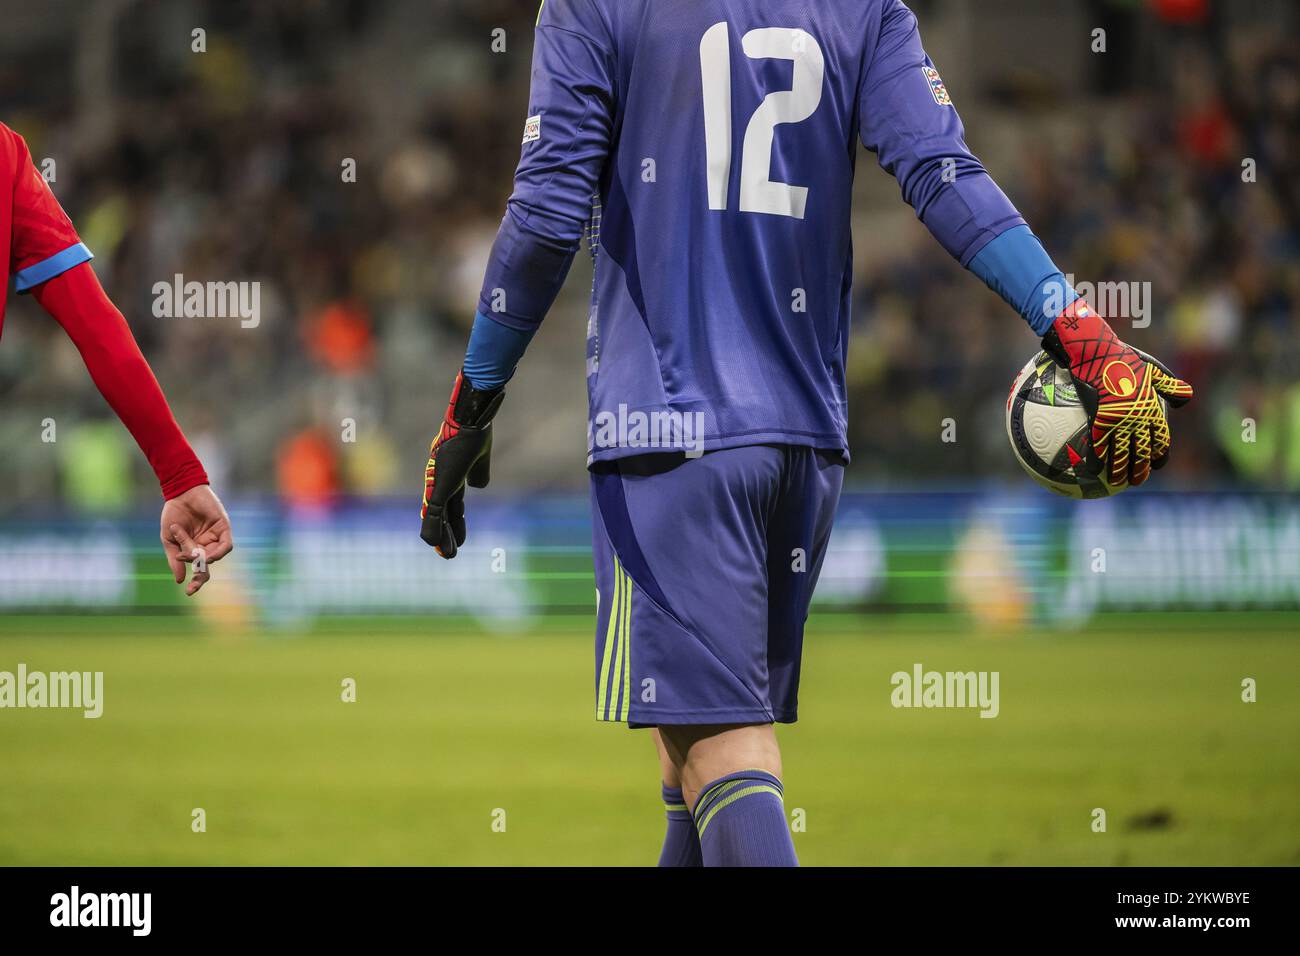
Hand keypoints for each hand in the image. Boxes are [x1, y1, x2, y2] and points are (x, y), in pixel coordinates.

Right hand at [160, 484, 233, 595]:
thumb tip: (180, 580)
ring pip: (215, 556)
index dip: (196, 581)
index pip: (199, 569)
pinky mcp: (224, 528)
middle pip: (208, 565)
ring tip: (190, 553)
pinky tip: (206, 554)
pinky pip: (227, 545)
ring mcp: (216, 537)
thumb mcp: (170, 539)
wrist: (180, 493)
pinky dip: (218, 552)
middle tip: (193, 587)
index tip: (188, 592)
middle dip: (200, 577)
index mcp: (195, 549)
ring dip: (202, 558)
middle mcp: (207, 545)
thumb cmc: (173, 514)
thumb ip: (175, 559)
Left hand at [420, 370, 503, 557]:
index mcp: (451, 474)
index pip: (451, 503)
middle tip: (449, 553)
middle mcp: (440, 480)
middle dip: (447, 533)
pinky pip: (434, 515)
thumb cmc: (476, 431)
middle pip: (443, 513)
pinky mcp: (438, 486)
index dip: (454, 521)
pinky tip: (437, 546)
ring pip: (437, 518)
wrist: (471, 419)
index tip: (457, 538)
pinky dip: (435, 532)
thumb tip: (479, 487)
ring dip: (442, 538)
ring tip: (446, 555)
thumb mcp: (481, 458)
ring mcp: (437, 483)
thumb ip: (479, 473)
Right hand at [1043, 300, 1192, 486]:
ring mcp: (1119, 421)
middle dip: (1141, 470)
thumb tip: (1186, 399)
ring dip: (1120, 471)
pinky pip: (1098, 445)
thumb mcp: (1152, 368)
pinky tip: (1092, 471)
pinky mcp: (1099, 419)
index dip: (1160, 455)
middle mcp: (1138, 419)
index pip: (1160, 439)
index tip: (1157, 464)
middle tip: (1137, 481)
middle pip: (1143, 452)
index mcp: (1151, 409)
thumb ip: (1169, 385)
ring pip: (1121, 453)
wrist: (1097, 352)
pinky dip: (1097, 460)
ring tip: (1117, 482)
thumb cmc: (1122, 357)